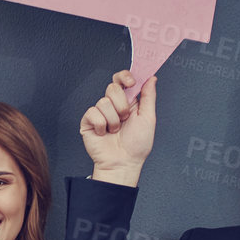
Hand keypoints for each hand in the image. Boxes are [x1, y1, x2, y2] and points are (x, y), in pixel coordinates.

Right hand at [80, 70, 156, 184]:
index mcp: (128, 102)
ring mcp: (100, 113)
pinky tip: (104, 133)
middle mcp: (114, 106)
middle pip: (113, 87)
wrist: (123, 162)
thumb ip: (149, 96)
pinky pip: (93, 113)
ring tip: (115, 130)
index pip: (122, 80)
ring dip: (113, 120)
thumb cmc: (137, 146)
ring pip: (104, 102)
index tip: (132, 83)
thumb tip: (151, 79)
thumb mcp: (148, 118)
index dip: (125, 77)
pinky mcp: (89, 121)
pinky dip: (102, 125)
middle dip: (122, 104)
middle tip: (125, 118)